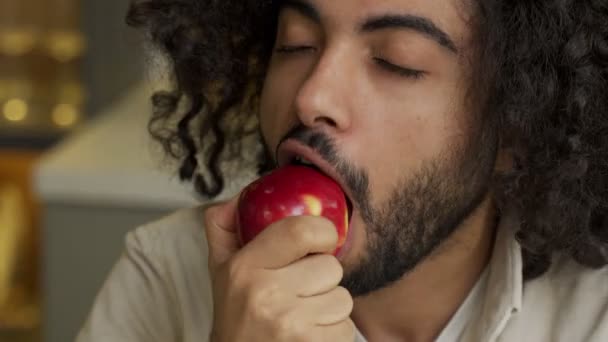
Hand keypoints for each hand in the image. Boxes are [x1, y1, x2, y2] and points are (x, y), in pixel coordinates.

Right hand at [203, 197, 354, 341]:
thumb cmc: (235, 316)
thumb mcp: (221, 271)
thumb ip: (225, 229)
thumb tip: (238, 197)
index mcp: (245, 268)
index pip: (302, 230)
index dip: (323, 232)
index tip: (321, 241)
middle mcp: (265, 294)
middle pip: (330, 267)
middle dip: (322, 279)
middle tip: (300, 291)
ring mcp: (289, 323)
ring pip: (342, 298)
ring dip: (329, 307)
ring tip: (303, 316)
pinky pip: (346, 327)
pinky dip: (333, 332)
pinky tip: (309, 335)